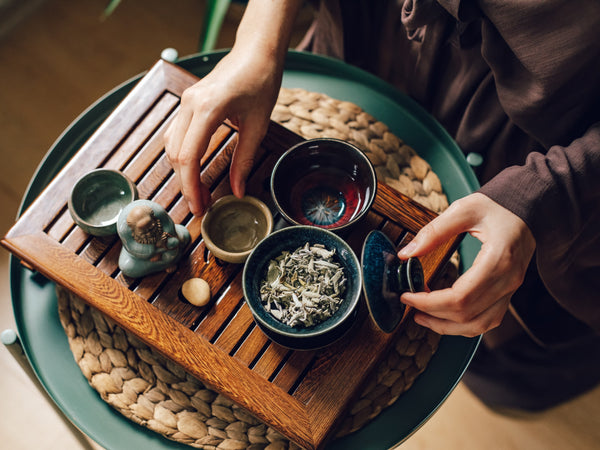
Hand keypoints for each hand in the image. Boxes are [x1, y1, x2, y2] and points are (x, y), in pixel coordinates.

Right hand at [164, 49, 281, 215]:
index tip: (199, 207)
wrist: (256, 52)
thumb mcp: (258, 126)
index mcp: (208, 109)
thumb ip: (244, 160)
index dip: (191, 186)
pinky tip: (195, 170)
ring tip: (200, 192)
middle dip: (186, 184)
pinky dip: (182, 155)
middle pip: (175, 154)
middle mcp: (189, 104)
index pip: (189, 157)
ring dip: (182, 171)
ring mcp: (185, 102)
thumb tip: (237, 191)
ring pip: (171, 145)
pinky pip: (176, 134)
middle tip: (201, 205)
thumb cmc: (261, 82)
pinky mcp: (188, 102)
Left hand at [398, 193, 535, 336]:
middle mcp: (508, 281)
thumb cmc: (498, 206)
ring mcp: (511, 289)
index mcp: (498, 260)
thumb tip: (407, 253)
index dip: (429, 302)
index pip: (460, 297)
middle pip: (466, 314)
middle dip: (432, 314)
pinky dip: (464, 324)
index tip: (407, 296)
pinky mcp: (508, 292)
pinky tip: (444, 316)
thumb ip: (434, 232)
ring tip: (421, 316)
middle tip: (408, 303)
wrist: (530, 207)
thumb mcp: (463, 209)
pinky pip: (488, 319)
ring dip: (447, 326)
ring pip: (479, 325)